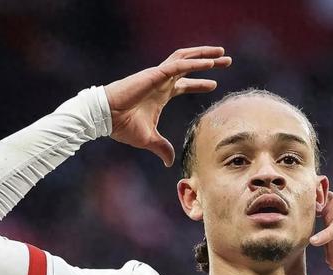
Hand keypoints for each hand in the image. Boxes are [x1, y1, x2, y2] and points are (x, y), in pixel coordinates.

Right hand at [104, 46, 231, 166]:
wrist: (105, 117)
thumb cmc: (123, 126)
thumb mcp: (149, 140)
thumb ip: (162, 148)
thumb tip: (170, 162)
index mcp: (161, 94)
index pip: (184, 84)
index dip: (200, 83)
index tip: (214, 84)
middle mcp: (161, 82)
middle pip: (189, 66)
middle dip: (208, 62)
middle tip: (226, 61)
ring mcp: (158, 76)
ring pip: (185, 59)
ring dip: (204, 55)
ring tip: (222, 54)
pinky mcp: (154, 74)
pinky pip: (179, 65)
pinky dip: (195, 63)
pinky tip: (210, 63)